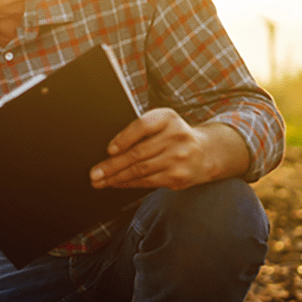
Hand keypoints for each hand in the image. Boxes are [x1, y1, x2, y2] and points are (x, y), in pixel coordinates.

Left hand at [89, 108, 246, 190]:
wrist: (207, 153)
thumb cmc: (175, 136)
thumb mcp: (163, 123)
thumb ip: (140, 131)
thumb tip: (110, 151)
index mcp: (168, 118)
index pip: (143, 126)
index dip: (124, 138)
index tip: (110, 149)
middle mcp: (176, 136)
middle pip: (137, 153)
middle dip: (111, 165)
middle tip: (94, 174)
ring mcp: (178, 158)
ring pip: (139, 170)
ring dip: (115, 178)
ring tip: (99, 182)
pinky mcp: (177, 177)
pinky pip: (147, 181)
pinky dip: (128, 183)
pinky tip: (116, 184)